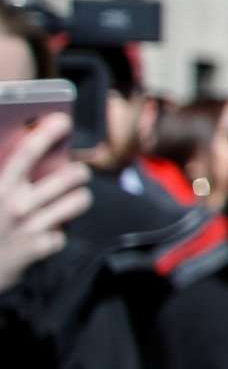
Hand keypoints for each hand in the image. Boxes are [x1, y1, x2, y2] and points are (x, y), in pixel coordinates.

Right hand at [0, 115, 90, 297]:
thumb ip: (5, 173)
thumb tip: (17, 144)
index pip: (26, 152)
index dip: (46, 132)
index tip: (61, 120)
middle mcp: (16, 205)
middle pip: (71, 176)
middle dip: (78, 171)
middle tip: (74, 173)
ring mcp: (30, 227)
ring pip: (79, 201)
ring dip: (75, 199)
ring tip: (65, 201)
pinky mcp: (39, 248)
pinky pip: (65, 232)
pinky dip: (55, 232)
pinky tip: (41, 233)